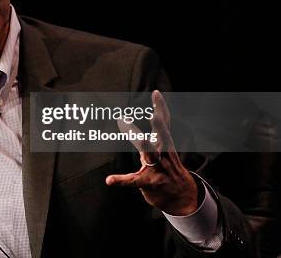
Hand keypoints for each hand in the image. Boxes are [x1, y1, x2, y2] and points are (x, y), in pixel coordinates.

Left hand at [105, 90, 197, 215]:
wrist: (184, 200)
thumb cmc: (169, 170)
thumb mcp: (166, 150)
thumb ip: (159, 134)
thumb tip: (156, 114)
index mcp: (165, 146)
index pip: (165, 124)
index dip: (161, 109)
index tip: (156, 93)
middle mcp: (164, 156)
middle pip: (163, 138)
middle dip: (159, 127)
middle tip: (153, 115)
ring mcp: (158, 170)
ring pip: (151, 156)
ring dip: (145, 146)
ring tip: (138, 137)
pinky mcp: (150, 184)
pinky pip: (134, 182)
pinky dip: (121, 180)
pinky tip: (110, 180)